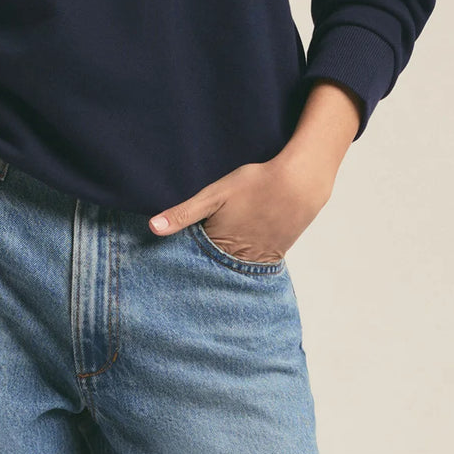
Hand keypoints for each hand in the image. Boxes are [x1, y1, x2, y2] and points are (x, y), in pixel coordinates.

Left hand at [148, 141, 336, 262]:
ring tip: (216, 260)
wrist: (299, 184)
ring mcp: (259, 258)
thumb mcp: (214, 194)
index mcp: (220, 246)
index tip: (170, 266)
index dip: (183, 261)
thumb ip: (184, 213)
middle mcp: (239, 259)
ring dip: (225, 267)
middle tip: (191, 270)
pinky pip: (255, 265)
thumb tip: (153, 228)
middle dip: (203, 268)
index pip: (194, 262)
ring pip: (235, 269)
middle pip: (215, 269)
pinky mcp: (276, 253)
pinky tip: (240, 254)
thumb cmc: (255, 184)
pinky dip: (245, 262)